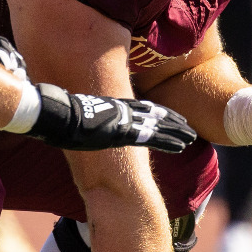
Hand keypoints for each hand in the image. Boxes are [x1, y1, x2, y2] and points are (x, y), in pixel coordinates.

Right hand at [27, 83, 196, 152]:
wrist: (60, 114)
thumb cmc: (62, 115)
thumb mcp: (76, 114)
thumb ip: (84, 116)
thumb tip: (77, 119)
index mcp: (115, 106)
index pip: (142, 107)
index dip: (158, 112)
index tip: (169, 115)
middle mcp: (124, 111)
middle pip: (156, 114)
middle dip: (173, 120)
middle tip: (188, 126)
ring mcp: (127, 120)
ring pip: (160, 125)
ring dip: (177, 131)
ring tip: (191, 137)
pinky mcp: (127, 132)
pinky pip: (154, 138)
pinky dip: (169, 141)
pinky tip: (182, 145)